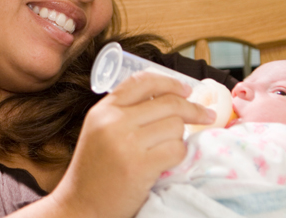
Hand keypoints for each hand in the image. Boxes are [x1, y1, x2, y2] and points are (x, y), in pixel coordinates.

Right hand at [48, 71, 215, 217]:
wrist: (80, 206)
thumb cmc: (94, 171)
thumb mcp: (100, 130)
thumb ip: (125, 112)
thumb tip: (168, 97)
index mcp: (104, 109)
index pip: (142, 81)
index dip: (169, 81)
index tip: (187, 88)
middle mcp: (113, 121)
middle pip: (167, 102)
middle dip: (192, 108)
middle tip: (205, 115)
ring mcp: (126, 143)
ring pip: (175, 126)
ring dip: (178, 138)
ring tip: (165, 149)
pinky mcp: (140, 166)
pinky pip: (176, 150)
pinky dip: (179, 156)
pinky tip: (166, 163)